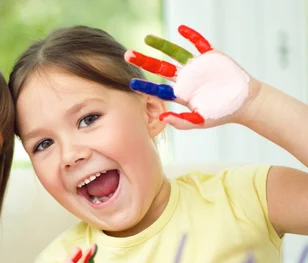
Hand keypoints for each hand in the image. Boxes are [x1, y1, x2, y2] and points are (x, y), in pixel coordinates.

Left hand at [125, 25, 260, 128]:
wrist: (245, 102)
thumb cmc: (221, 114)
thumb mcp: (200, 121)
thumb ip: (181, 121)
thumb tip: (162, 117)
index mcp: (180, 94)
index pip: (158, 89)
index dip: (145, 86)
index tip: (131, 83)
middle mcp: (185, 78)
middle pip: (160, 68)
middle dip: (145, 61)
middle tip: (128, 55)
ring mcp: (197, 66)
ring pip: (175, 53)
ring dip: (161, 45)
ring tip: (146, 38)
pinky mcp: (211, 56)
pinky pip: (199, 43)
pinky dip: (191, 36)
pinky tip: (180, 29)